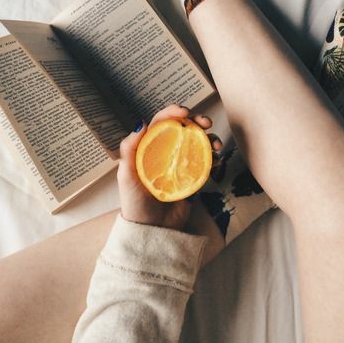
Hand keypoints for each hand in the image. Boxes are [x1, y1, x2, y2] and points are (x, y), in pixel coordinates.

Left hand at [117, 104, 216, 230]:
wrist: (151, 230)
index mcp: (150, 146)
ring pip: (199, 143)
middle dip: (198, 120)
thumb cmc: (135, 202)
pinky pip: (207, 162)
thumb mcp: (126, 174)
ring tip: (216, 144)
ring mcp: (182, 163)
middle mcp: (167, 151)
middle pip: (185, 128)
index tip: (185, 112)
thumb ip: (129, 148)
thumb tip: (140, 122)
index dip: (174, 112)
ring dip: (210, 138)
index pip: (163, 122)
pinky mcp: (193, 177)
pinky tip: (217, 160)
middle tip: (206, 123)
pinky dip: (215, 157)